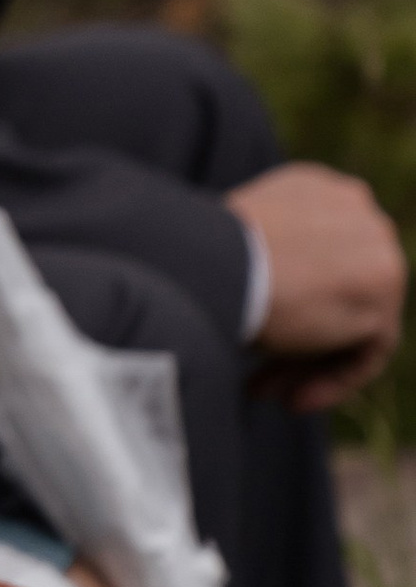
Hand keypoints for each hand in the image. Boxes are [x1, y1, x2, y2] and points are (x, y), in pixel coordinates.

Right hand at [228, 161, 406, 407]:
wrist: (214, 260)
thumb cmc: (203, 256)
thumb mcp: (238, 248)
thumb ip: (271, 263)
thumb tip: (272, 305)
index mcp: (315, 187)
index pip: (319, 258)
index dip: (291, 302)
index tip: (258, 339)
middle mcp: (354, 205)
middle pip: (339, 291)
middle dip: (300, 340)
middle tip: (260, 377)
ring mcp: (376, 243)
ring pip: (353, 323)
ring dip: (309, 364)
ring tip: (268, 394)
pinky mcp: (383, 288)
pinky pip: (366, 350)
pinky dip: (333, 379)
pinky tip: (292, 399)